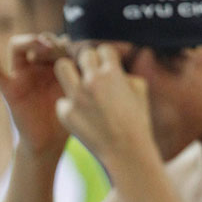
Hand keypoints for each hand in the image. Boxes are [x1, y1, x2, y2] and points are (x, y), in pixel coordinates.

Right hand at [0, 33, 69, 152]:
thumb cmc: (66, 117)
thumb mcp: (76, 91)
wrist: (50, 143)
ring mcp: (21, 76)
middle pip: (35, 39)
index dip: (63, 41)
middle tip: (61, 49)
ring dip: (30, 41)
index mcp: (50, 65)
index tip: (76, 51)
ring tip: (44, 47)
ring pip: (17, 46)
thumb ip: (77, 71)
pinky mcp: (10, 90)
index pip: (53, 41)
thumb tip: (83, 49)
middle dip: (48, 40)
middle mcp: (34, 66)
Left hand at [54, 45, 153, 164]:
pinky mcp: (65, 112)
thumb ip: (125, 74)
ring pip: (62, 67)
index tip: (106, 66)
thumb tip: (115, 68)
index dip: (105, 57)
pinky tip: (81, 116)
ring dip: (69, 72)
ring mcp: (76, 96)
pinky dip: (70, 106)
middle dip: (88, 62)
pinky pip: (62, 100)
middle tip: (91, 73)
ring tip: (76, 83)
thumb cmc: (137, 121)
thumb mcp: (140, 91)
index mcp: (112, 73)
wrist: (126, 152)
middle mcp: (91, 81)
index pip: (102, 49)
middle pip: (82, 55)